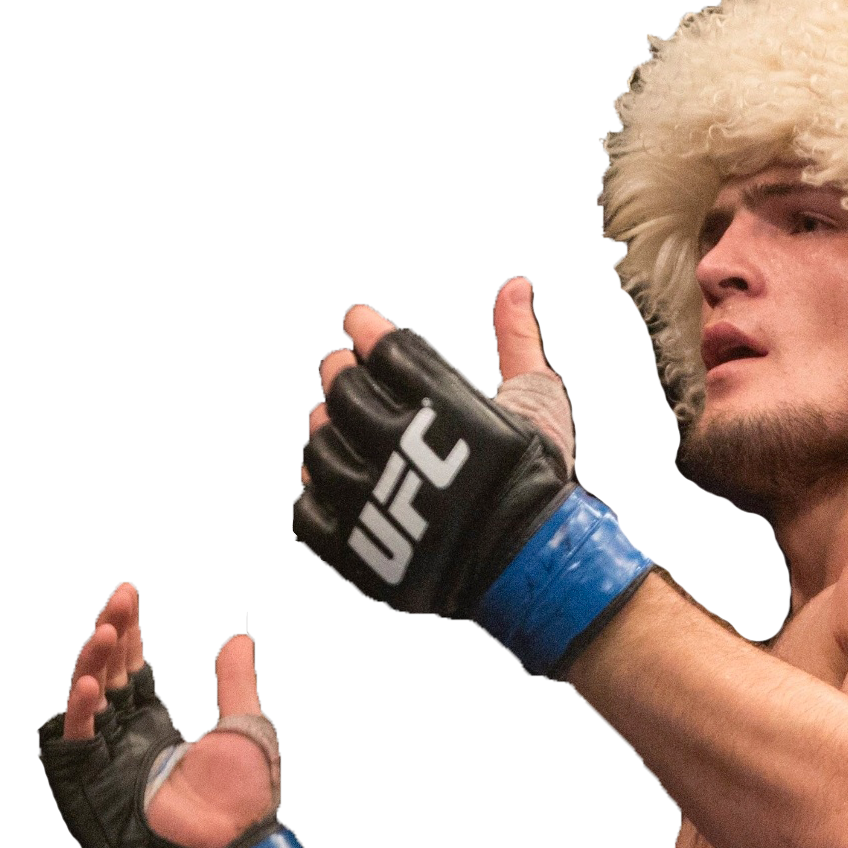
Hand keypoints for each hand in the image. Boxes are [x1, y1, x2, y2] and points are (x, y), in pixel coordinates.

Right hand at [58, 582, 275, 847]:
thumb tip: (239, 638)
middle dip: (109, 634)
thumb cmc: (242, 799)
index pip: (132, 668)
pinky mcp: (93, 786)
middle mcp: (125, 737)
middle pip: (107, 674)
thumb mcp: (244, 726)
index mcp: (156, 724)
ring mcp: (106, 760)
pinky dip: (79, 712)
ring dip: (90, 664)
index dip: (129, 633)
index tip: (127, 594)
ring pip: (85, 701)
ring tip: (104, 629)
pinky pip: (77, 743)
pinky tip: (90, 683)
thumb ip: (235, 682)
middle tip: (118, 597)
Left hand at [292, 275, 650, 678]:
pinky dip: (313, 487)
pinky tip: (332, 476)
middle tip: (341, 369)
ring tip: (334, 423)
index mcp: (447, 411)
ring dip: (323, 428)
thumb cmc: (537, 476)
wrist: (531, 563)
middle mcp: (402, 452)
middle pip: (344, 393)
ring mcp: (373, 504)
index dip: (368, 331)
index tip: (358, 321)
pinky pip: (307, 509)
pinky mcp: (355, 549)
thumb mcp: (539, 400)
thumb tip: (515, 284)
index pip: (388, 352)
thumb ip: (518, 340)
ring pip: (319, 448)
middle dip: (339, 373)